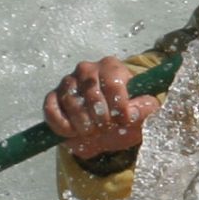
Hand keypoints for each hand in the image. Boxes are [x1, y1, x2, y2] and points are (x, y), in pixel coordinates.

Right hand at [42, 55, 158, 163]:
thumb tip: (139, 109)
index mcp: (112, 67)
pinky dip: (61, 125)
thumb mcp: (141, 114)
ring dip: (83, 124)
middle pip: (92, 94)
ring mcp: (67, 82)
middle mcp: (87, 69)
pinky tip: (73, 132)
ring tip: (92, 132)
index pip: (114, 84)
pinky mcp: (52, 97)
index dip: (120, 107)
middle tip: (106, 129)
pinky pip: (51, 110)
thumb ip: (146, 109)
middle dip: (101, 118)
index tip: (124, 121)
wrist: (104, 130)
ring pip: (71, 102)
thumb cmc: (123, 117)